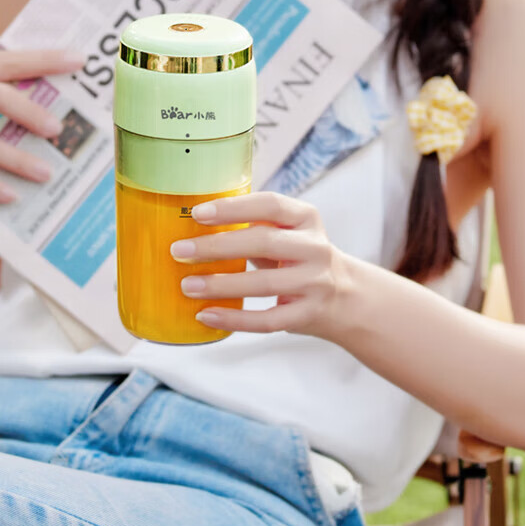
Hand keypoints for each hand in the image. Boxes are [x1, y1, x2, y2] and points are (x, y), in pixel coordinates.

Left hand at [170, 191, 345, 337]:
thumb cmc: (299, 256)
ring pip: (263, 285)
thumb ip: (254, 225)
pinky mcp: (307, 315)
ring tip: (187, 285)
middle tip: (179, 251)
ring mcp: (315, 284)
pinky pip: (266, 320)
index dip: (233, 208)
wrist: (345, 296)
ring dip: (221, 285)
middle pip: (264, 242)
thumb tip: (192, 226)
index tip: (197, 213)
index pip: (270, 205)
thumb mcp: (288, 231)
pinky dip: (234, 319)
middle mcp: (315, 248)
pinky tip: (206, 315)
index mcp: (306, 218)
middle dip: (217, 246)